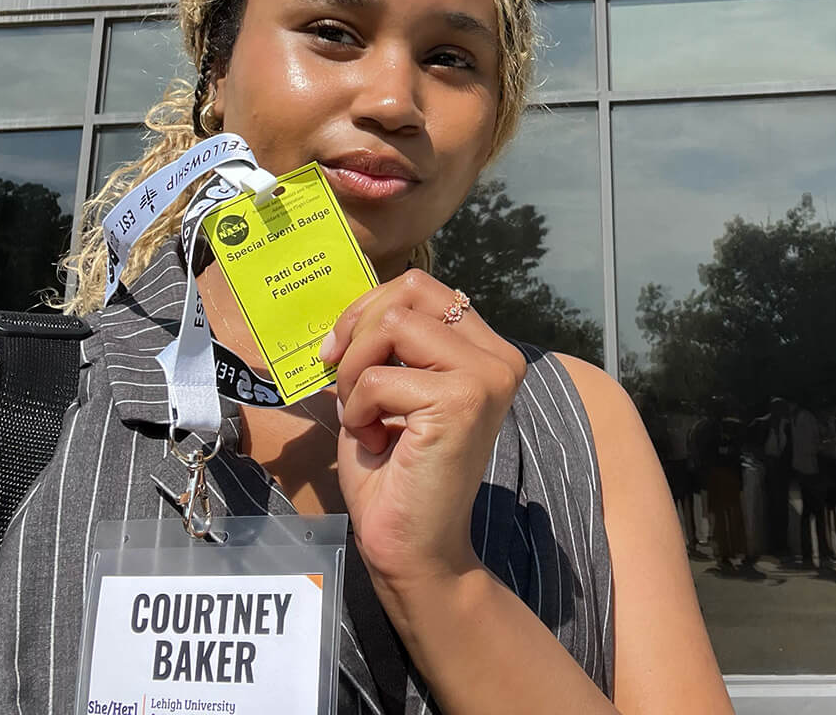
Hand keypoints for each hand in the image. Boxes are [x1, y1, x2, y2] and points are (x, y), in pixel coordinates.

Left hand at [320, 270, 525, 597]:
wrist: (413, 549)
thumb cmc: (395, 474)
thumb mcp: (387, 391)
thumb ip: (384, 346)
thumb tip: (350, 310)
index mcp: (486, 350)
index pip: (421, 286)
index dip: (369, 307)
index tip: (338, 350)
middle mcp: (498, 356)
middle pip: (410, 292)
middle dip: (358, 330)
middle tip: (342, 380)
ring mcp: (485, 376)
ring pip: (392, 325)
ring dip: (356, 370)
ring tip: (362, 413)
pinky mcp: (462, 401)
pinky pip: (380, 377)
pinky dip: (359, 408)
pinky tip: (376, 440)